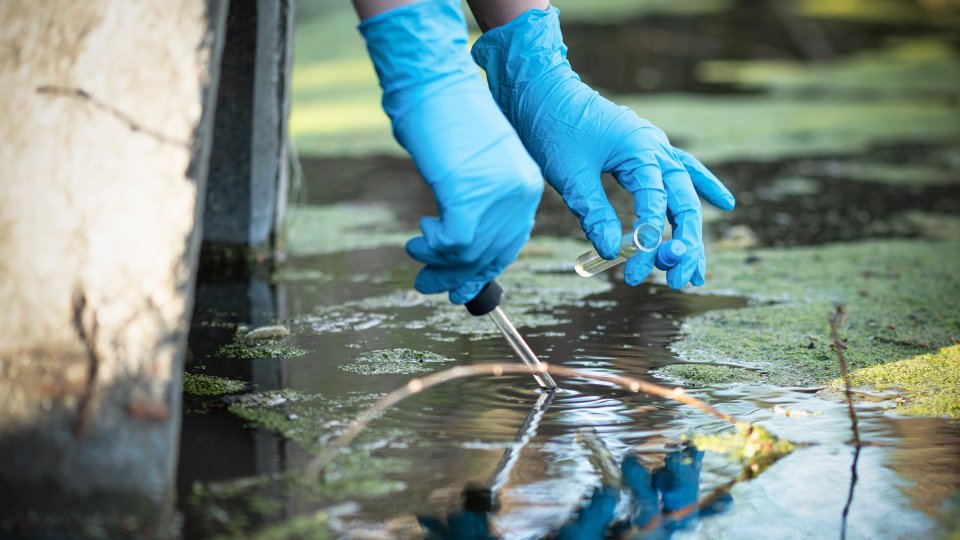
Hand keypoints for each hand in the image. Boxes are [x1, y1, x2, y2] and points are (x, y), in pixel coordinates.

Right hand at [359, 0, 542, 303]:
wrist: (435, 81)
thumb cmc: (447, 115)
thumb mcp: (476, 164)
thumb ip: (478, 199)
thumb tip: (460, 241)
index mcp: (526, 185)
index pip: (509, 243)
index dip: (482, 268)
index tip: (461, 285)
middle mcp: (520, 193)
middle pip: (491, 254)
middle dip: (457, 276)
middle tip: (428, 286)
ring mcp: (497, 195)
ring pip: (471, 253)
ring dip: (438, 264)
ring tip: (415, 257)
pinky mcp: (470, 194)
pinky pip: (453, 242)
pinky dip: (431, 247)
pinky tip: (418, 239)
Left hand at [472, 7, 733, 288]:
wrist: (542, 90)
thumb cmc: (552, 127)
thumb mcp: (568, 173)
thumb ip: (592, 211)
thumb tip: (610, 251)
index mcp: (641, 150)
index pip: (654, 205)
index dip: (646, 242)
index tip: (634, 273)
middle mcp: (656, 147)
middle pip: (683, 202)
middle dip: (683, 246)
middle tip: (678, 282)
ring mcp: (654, 146)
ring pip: (685, 193)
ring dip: (690, 232)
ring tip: (696, 272)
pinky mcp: (646, 149)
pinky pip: (682, 170)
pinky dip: (702, 187)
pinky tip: (724, 203)